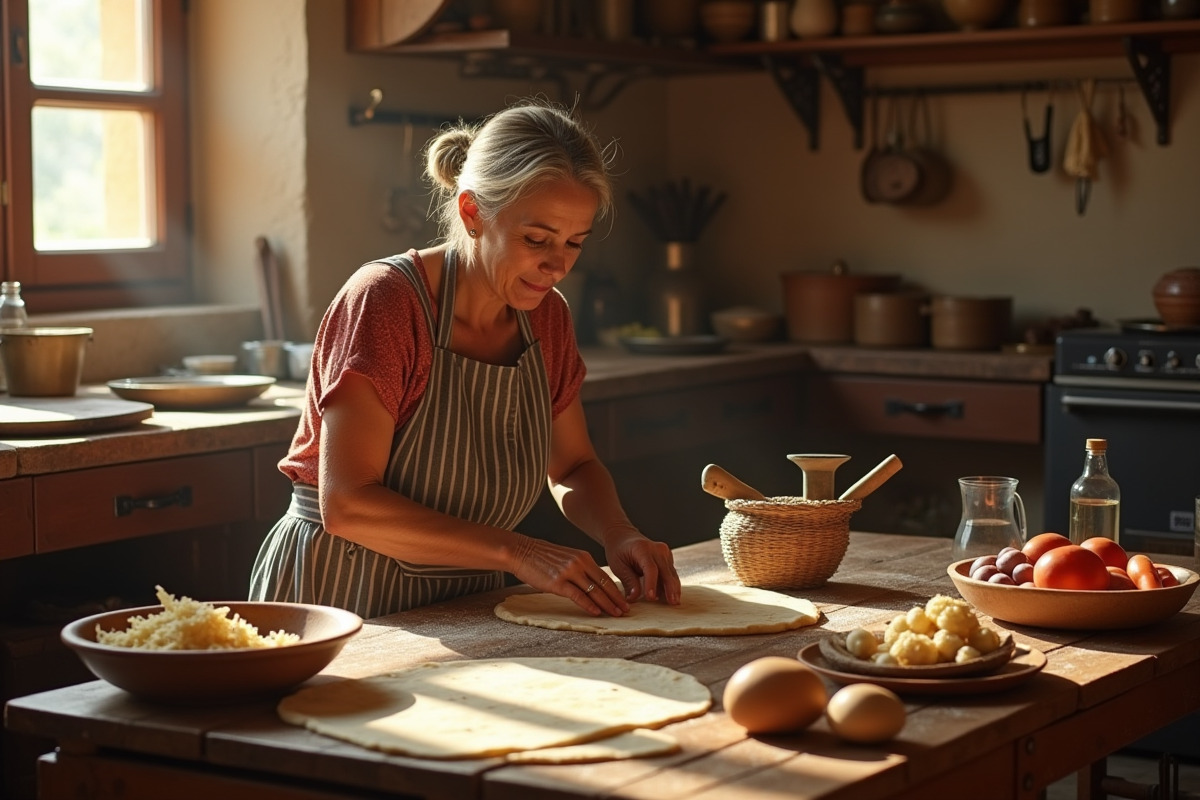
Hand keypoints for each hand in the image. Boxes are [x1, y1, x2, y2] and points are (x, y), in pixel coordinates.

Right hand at [509, 536, 629, 616]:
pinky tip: (596, 612)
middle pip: (603, 584)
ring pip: (594, 591)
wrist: (521, 551)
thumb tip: (590, 583)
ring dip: (607, 604)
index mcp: (583, 556)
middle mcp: (579, 563)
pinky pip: (578, 595)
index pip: (605, 576)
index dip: (616, 590)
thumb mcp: (566, 557)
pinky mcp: (558, 582)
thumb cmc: (541, 557)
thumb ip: (579, 567)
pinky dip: (589, 605)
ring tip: (616, 614)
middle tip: (626, 610)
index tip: (624, 600)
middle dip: (616, 599)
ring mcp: (569, 572)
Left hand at [602, 526, 680, 604]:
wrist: (623, 537)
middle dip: (670, 588)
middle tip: (672, 603)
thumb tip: (634, 598)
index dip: (651, 583)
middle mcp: (657, 549)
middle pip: (666, 570)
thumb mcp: (618, 566)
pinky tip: (672, 596)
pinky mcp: (667, 558)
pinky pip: (671, 573)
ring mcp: (664, 553)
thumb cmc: (618, 551)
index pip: (650, 568)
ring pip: (671, 573)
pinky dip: (671, 584)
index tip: (651, 597)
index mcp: (642, 549)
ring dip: (673, 588)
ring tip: (675, 602)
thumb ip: (628, 581)